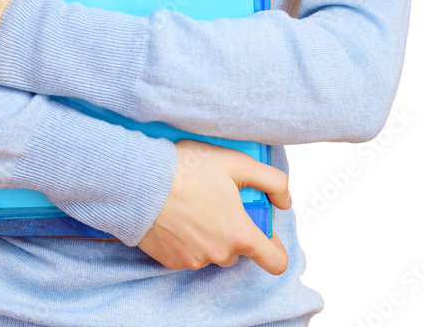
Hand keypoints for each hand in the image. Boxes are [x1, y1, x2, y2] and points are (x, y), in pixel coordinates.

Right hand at [137, 140, 290, 274]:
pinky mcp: (171, 261)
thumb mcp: (236, 162)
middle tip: (219, 202)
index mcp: (240, 234)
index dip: (275, 248)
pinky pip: (189, 254)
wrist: (139, 181)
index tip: (266, 234)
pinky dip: (188, 240)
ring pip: (213, 252)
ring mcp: (194, 260)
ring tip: (194, 205)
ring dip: (210, 235)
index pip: (275, 262)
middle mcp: (219, 254)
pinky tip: (177, 216)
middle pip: (239, 251)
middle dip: (234, 230)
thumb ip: (271, 181)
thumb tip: (284, 200)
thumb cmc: (187, 168)